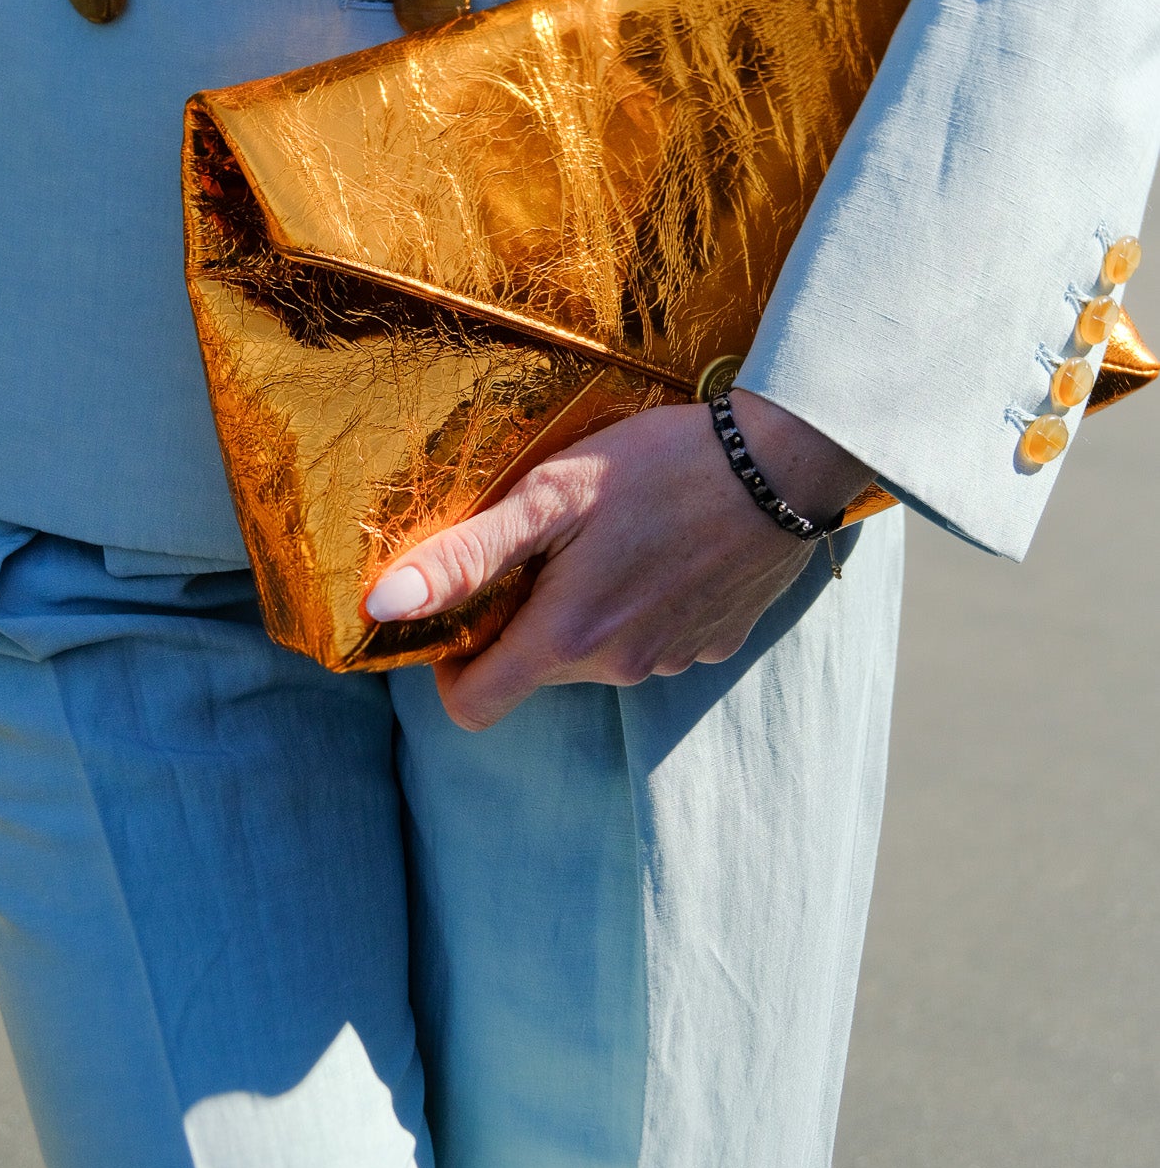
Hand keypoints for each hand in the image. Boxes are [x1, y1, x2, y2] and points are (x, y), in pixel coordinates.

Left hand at [364, 390, 871, 730]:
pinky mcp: (714, 641)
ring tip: (608, 534)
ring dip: (584, 609)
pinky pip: (653, 639)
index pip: (473, 706)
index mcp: (568, 638)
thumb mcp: (548, 496)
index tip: (459, 614)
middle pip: (536, 670)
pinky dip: (641, 604)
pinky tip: (660, 545)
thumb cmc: (660, 467)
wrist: (785, 460)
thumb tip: (382, 605)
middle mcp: (619, 667)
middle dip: (522, 619)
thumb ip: (465, 557)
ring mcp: (672, 660)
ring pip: (595, 654)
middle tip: (542, 543)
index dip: (448, 667)